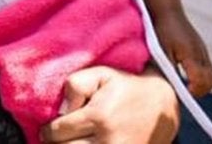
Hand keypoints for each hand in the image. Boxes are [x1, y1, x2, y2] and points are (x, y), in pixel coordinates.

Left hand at [41, 66, 178, 142]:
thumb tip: (61, 110)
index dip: (49, 130)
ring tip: (71, 140)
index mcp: (98, 116)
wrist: (162, 107)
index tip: (50, 127)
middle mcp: (108, 140)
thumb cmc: (127, 87)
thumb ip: (76, 84)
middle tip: (58, 136)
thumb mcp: (101, 74)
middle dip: (57, 143)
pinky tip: (85, 143)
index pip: (57, 132)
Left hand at [154, 9, 211, 96]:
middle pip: (210, 80)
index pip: (201, 80)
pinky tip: (185, 74)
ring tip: (184, 85)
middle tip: (184, 93)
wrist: (166, 9)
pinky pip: (207, 67)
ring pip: (210, 75)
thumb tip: (171, 92)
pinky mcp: (201, 48)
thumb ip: (168, 72)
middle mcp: (201, 52)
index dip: (193, 92)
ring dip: (200, 83)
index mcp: (191, 54)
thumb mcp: (161, 53)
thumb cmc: (160, 30)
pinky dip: (199, 75)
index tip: (182, 96)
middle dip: (200, 90)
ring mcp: (203, 50)